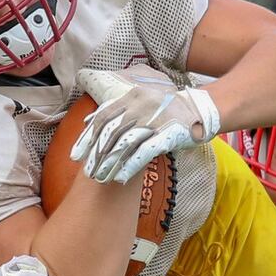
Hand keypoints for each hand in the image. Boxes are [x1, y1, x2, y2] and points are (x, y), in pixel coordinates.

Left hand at [71, 65, 220, 184]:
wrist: (199, 109)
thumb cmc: (165, 109)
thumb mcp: (139, 101)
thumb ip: (115, 110)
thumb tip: (88, 121)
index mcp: (131, 97)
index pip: (102, 117)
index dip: (87, 137)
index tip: (76, 155)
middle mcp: (140, 106)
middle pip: (111, 133)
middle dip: (96, 154)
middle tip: (87, 172)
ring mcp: (154, 120)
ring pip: (125, 144)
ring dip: (110, 163)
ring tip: (100, 178)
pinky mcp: (167, 134)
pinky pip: (144, 152)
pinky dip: (130, 166)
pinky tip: (120, 178)